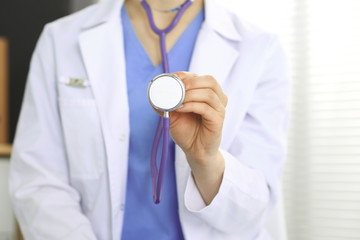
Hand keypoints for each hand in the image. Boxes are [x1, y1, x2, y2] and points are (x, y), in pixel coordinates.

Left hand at [169, 71, 227, 203]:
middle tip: (178, 86)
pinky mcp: (218, 121)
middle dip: (192, 81)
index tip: (172, 78)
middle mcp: (217, 99)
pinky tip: (180, 108)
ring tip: (177, 100)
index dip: (186, 75)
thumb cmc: (187, 131)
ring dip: (190, 94)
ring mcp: (219, 110)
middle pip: (210, 81)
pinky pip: (206, 109)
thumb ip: (166, 104)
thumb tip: (153, 95)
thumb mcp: (174, 115)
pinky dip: (191, 106)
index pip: (200, 77)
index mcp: (208, 93)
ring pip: (209, 94)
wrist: (195, 151)